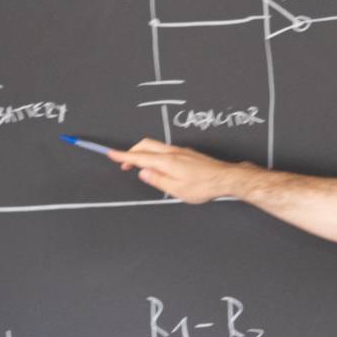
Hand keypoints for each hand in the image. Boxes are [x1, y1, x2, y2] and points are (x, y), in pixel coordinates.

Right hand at [109, 138, 252, 204]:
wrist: (225, 178)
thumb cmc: (204, 186)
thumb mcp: (177, 190)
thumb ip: (158, 180)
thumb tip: (143, 173)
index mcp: (166, 162)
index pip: (139, 157)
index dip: (123, 156)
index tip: (110, 154)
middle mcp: (172, 152)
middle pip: (145, 145)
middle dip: (131, 152)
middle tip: (123, 163)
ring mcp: (179, 150)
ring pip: (154, 146)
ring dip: (143, 152)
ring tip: (138, 165)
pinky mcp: (186, 152)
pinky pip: (164, 149)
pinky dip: (154, 153)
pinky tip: (157, 164)